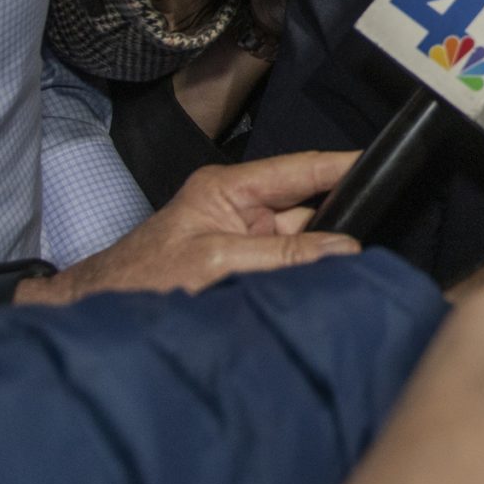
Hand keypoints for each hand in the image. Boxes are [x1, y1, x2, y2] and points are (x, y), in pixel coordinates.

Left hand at [25, 150, 362, 303]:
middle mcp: (241, 211)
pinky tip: (324, 297)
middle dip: (340, 228)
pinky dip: (304, 286)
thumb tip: (345, 249)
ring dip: (322, 264)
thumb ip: (283, 254)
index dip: (346, 166)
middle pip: (311, 212)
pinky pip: (287, 275)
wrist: (96, 319)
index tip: (387, 164)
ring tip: (350, 279)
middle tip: (376, 245)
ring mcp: (242, 245)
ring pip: (302, 248)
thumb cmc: (139, 281)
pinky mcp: (241, 276)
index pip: (303, 169)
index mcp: (231, 188)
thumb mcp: (216, 262)